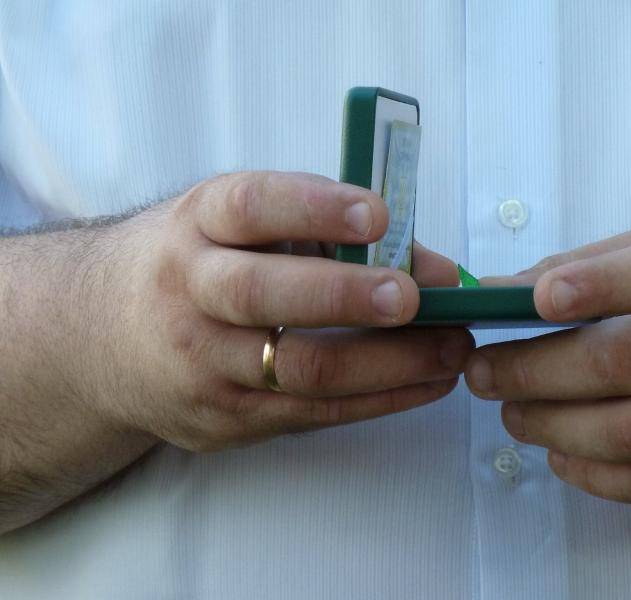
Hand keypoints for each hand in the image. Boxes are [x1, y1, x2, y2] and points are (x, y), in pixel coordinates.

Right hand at [103, 171, 472, 450]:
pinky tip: (425, 383)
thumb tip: (429, 263)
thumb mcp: (234, 225)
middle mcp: (188, 292)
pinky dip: (379, 399)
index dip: (315, 209)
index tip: (379, 214)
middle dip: (345, 295)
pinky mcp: (224, 419)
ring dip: (389, 363)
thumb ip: (321, 230)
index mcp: (195, 225)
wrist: (100, 335)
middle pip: (262, 295)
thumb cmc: (192, 264)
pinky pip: (312, 414)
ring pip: (300, 370)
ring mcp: (202, 365)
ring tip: (452, 349)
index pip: (250, 208)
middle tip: (415, 296)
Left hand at [465, 218, 630, 504]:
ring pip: (629, 433)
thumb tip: (502, 290)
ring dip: (551, 427)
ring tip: (510, 411)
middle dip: (534, 372)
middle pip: (623, 364)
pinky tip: (559, 451)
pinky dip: (593, 474)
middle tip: (483, 372)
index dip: (596, 286)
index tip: (534, 298)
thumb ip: (595, 263)